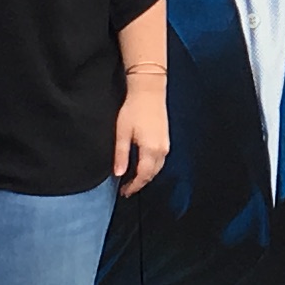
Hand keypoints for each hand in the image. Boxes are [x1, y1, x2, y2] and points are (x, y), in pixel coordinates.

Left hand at [113, 71, 169, 195]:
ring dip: (146, 176)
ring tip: (133, 181)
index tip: (123, 192)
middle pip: (152, 174)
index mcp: (150, 149)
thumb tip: (118, 174)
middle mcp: (161, 150)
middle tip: (126, 189)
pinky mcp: (166, 140)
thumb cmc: (133, 110)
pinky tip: (142, 166)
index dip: (133, 186)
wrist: (149, 91)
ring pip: (157, 168)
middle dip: (140, 183)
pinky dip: (151, 168)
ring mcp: (166, 145)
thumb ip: (121, 155)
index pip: (143, 175)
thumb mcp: (122, 133)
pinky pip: (160, 160)